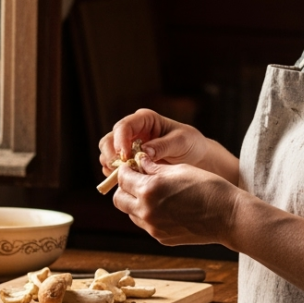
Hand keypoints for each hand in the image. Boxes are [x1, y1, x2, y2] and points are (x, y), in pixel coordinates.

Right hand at [96, 109, 211, 177]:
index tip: (124, 156)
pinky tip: (126, 182)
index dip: (120, 140)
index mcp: (144, 120)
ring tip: (123, 178)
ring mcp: (127, 147)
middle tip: (120, 170)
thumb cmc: (190, 144)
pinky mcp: (128, 162)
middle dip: (110, 155)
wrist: (196, 158)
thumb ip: (162, 145)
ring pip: (107, 155)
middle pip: (108, 140)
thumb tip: (144, 151)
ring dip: (112, 167)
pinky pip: (113, 168)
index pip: (124, 126)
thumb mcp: (181, 141)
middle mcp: (132, 132)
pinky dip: (115, 176)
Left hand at [112, 156, 239, 246]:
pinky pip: (146, 224)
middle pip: (119, 199)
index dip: (126, 170)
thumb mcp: (179, 169)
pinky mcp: (161, 238)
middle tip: (138, 180)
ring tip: (154, 193)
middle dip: (125, 188)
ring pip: (131, 213)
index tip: (132, 166)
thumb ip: (154, 167)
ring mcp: (153, 227)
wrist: (228, 217)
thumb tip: (139, 162)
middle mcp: (146, 211)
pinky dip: (149, 215)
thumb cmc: (208, 188)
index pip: (122, 178)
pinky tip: (166, 207)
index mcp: (149, 190)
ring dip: (135, 202)